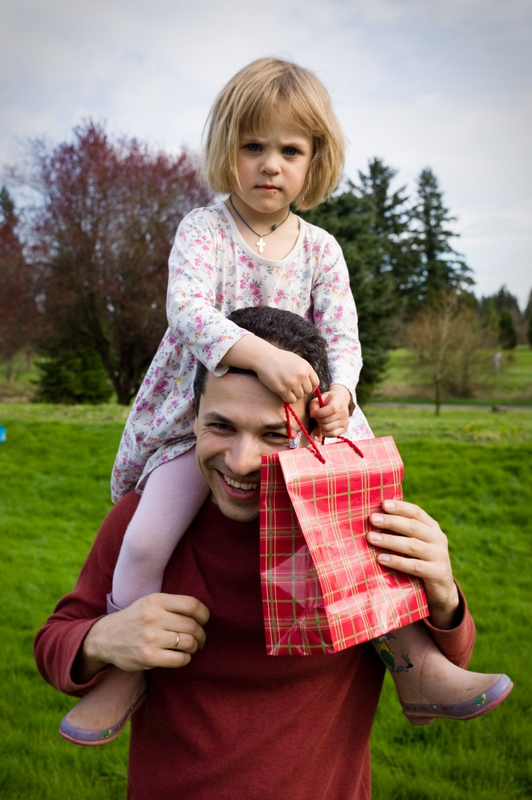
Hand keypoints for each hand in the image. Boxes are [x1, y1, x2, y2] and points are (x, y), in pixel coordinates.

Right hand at [80, 593, 209, 679]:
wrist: (106, 638)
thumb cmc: (136, 619)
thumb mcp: (150, 602)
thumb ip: (173, 605)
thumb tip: (202, 614)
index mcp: (156, 600)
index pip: (192, 605)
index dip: (204, 614)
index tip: (203, 621)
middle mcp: (153, 617)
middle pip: (192, 626)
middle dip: (201, 634)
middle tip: (200, 638)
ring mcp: (150, 638)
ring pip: (188, 643)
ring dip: (195, 647)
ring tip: (191, 647)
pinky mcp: (148, 657)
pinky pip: (180, 659)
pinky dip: (186, 659)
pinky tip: (181, 656)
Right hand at [220, 335, 318, 402]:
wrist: (264, 357)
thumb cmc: (280, 359)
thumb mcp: (297, 361)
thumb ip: (305, 371)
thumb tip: (312, 385)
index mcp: (306, 367)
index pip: (316, 383)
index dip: (310, 387)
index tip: (303, 386)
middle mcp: (301, 375)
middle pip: (308, 391)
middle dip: (301, 390)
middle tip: (292, 386)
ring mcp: (292, 383)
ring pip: (299, 397)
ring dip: (293, 394)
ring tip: (286, 387)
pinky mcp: (282, 389)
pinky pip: (290, 400)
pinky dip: (287, 398)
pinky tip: (282, 392)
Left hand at [309, 384, 350, 437]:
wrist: (338, 402)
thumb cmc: (327, 401)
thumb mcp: (319, 399)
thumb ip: (314, 405)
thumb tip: (312, 414)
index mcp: (339, 401)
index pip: (332, 409)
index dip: (320, 413)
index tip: (312, 413)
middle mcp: (344, 412)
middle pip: (327, 420)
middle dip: (318, 419)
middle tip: (318, 416)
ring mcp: (345, 421)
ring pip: (328, 428)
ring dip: (321, 426)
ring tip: (321, 421)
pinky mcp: (344, 429)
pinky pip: (333, 435)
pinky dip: (325, 433)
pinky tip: (324, 427)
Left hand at [367, 499, 459, 628]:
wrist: (442, 591)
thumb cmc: (420, 562)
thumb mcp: (415, 545)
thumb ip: (401, 533)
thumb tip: (373, 519)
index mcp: (432, 528)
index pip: (416, 512)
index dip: (400, 507)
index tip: (383, 504)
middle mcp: (438, 539)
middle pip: (413, 527)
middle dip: (391, 522)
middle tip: (372, 519)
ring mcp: (439, 556)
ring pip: (412, 545)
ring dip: (390, 541)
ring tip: (371, 538)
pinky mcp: (437, 573)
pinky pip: (414, 566)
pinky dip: (396, 561)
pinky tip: (380, 558)